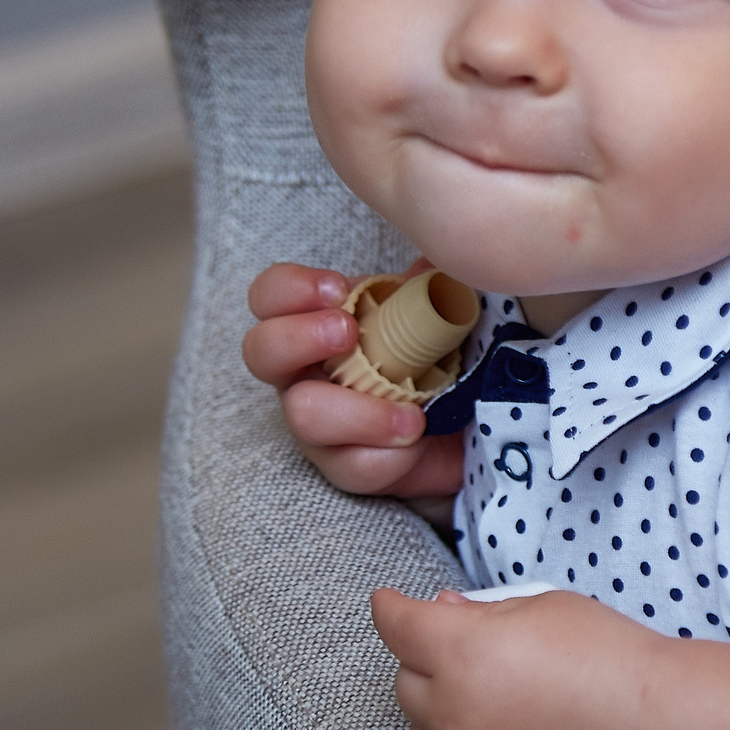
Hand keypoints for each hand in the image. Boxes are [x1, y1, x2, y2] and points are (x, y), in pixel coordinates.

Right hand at [241, 262, 462, 505]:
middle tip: (348, 333)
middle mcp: (305, 371)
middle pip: (260, 350)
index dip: (290, 289)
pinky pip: (351, 465)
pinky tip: (419, 440)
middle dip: (300, 337)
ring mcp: (319, 424)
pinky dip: (391, 454)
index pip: (270, 296)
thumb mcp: (436, 313)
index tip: (338, 289)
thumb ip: (429, 285)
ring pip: (302, 415)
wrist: (469, 427)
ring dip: (360, 411)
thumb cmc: (437, 358)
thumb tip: (433, 262)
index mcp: (319, 322)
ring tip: (411, 414)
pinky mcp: (346, 467)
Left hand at [370, 587, 661, 729]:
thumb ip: (481, 609)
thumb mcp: (543, 606)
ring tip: (488, 691)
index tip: (389, 601)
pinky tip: (496, 729)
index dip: (390, 607)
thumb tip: (442, 611)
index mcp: (463, 650)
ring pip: (418, 727)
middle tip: (467, 646)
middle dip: (424, 657)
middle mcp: (452, 709)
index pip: (398, 625)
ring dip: (436, 704)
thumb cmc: (606, 656)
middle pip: (404, 679)